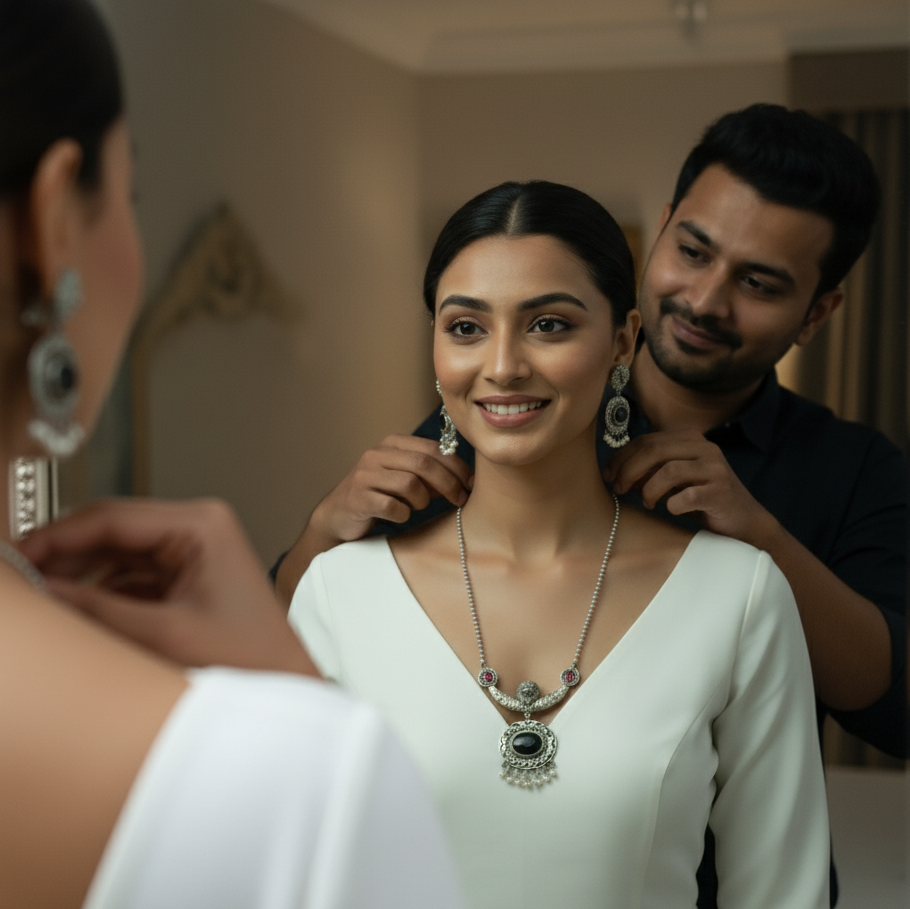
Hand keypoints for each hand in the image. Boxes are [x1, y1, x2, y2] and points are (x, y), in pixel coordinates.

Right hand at [20, 498, 317, 675]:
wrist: (285, 684)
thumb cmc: (250, 656)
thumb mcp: (164, 633)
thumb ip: (98, 609)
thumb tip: (45, 589)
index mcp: (201, 525)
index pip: (112, 517)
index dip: (57, 535)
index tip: (18, 555)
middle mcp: (198, 527)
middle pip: (112, 530)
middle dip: (64, 553)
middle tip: (21, 576)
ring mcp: (193, 549)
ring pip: (118, 552)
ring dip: (80, 572)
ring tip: (41, 592)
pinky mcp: (187, 573)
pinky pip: (132, 573)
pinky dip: (102, 589)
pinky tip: (73, 605)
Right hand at [312, 434, 472, 541]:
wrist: (339, 515)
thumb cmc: (382, 496)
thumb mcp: (407, 479)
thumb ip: (432, 474)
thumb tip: (468, 479)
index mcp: (393, 444)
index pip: (433, 448)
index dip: (457, 466)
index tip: (472, 484)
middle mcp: (377, 454)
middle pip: (424, 463)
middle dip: (448, 483)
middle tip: (460, 500)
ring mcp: (365, 475)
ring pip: (410, 484)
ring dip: (422, 500)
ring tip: (417, 507)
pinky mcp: (358, 498)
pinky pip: (392, 506)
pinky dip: (403, 514)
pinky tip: (400, 516)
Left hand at [605, 430, 775, 544]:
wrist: (742, 520)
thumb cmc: (701, 498)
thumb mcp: (673, 478)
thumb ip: (649, 469)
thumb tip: (614, 472)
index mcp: (689, 439)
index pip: (646, 440)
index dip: (621, 457)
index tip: (608, 475)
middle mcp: (704, 448)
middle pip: (654, 450)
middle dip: (629, 470)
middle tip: (619, 489)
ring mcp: (715, 469)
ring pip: (669, 471)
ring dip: (649, 489)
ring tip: (648, 502)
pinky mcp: (722, 492)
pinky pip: (687, 496)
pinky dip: (672, 505)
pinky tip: (671, 509)